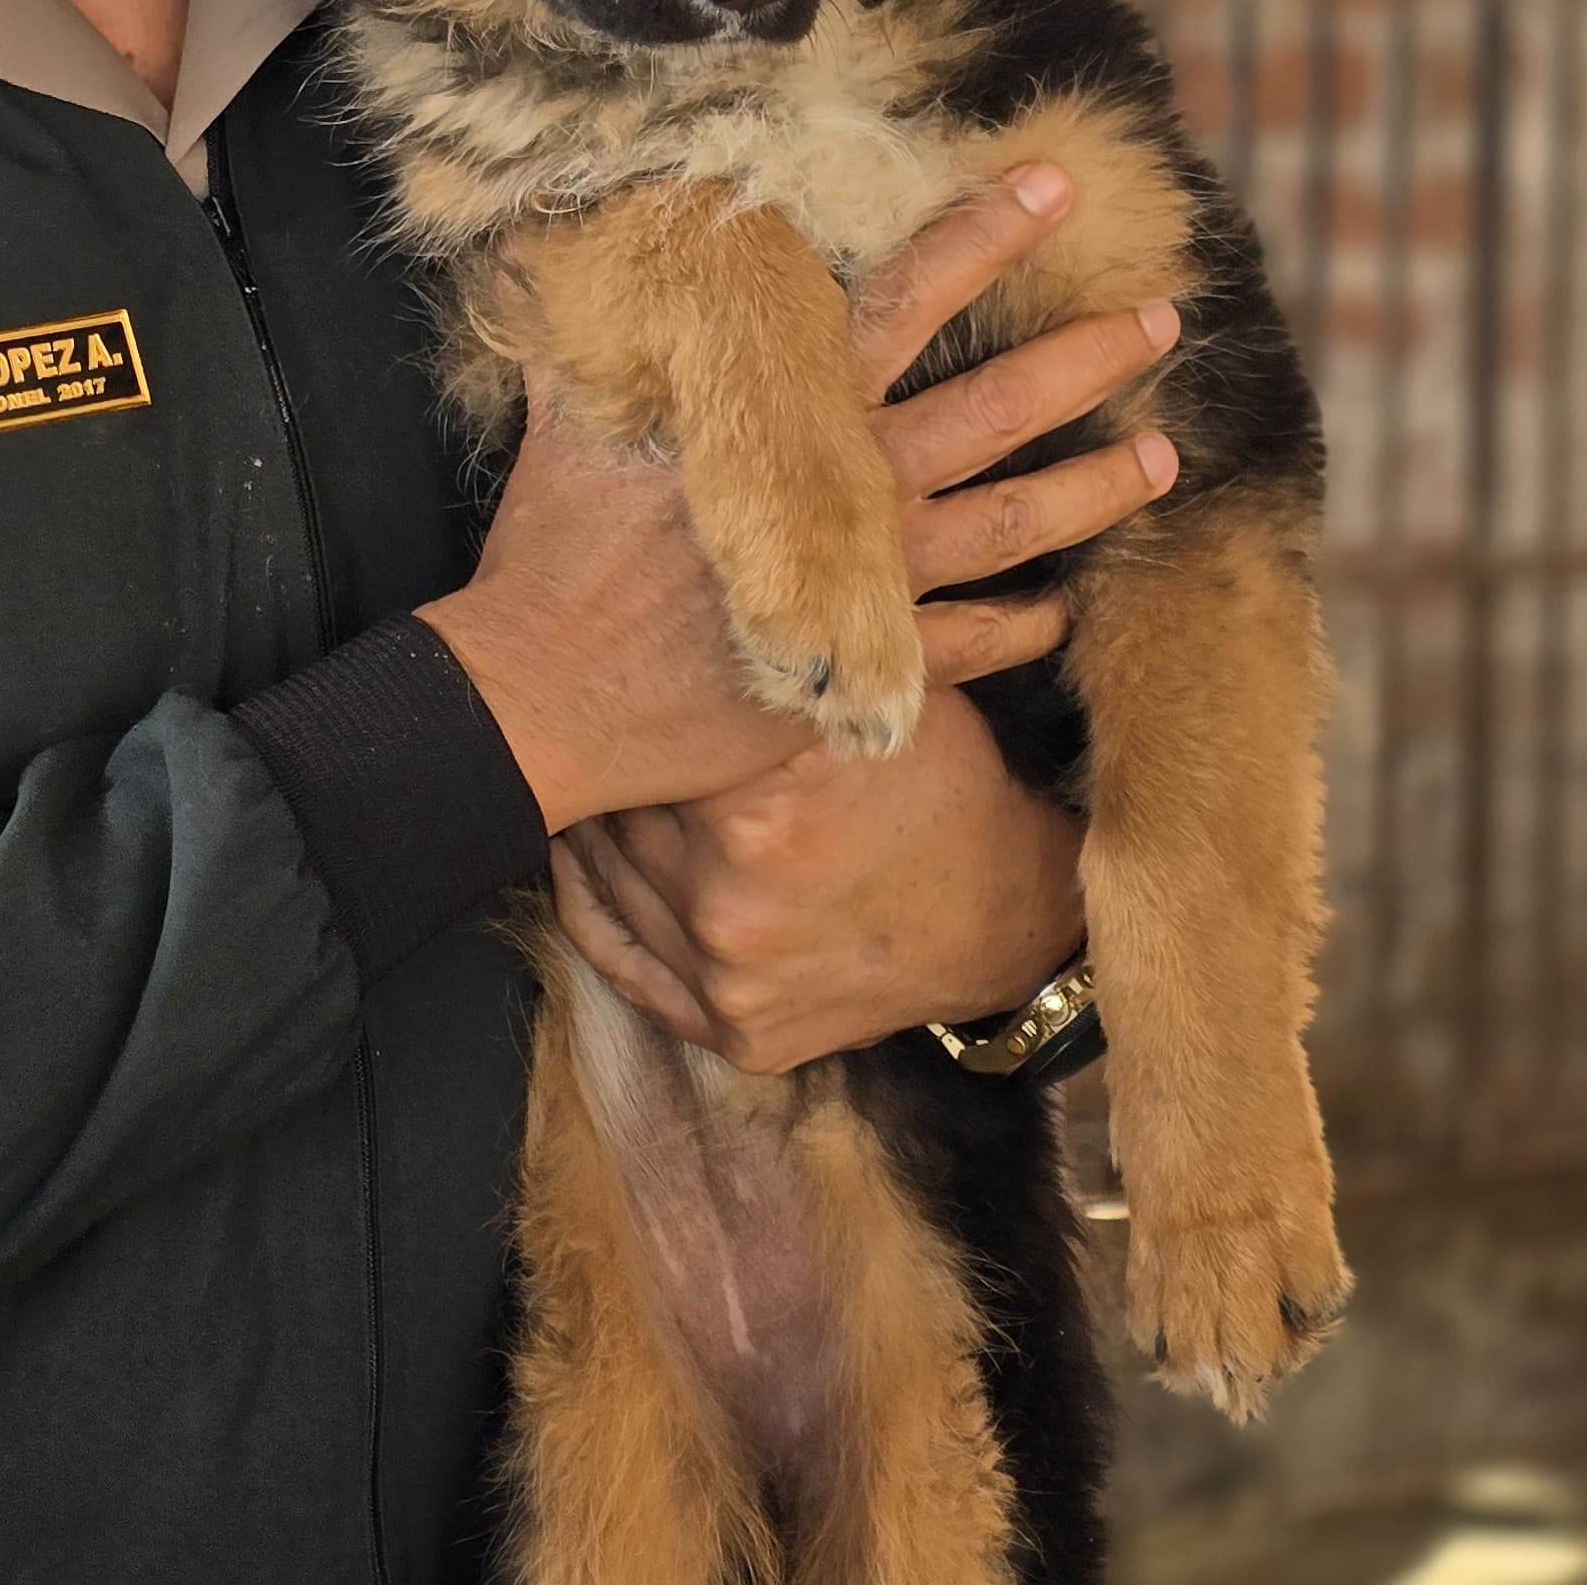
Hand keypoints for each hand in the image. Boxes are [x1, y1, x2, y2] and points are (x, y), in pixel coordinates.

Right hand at [424, 163, 1178, 830]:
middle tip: (1164, 316)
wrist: (549, 694)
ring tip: (1166, 457)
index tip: (1057, 184)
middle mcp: (849, 485)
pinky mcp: (867, 668)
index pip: (903, 296)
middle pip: (996, 404)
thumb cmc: (553, 545)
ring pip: (1015, 521)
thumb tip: (562, 223)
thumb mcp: (567, 409)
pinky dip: (1026, 624)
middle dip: (1085, 355)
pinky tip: (1066, 609)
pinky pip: (973, 641)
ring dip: (1097, 488)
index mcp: (786, 410)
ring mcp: (869, 580)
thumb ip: (585, 320)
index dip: (981, 233)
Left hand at [551, 606, 1087, 1073]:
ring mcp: (728, 974)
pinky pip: (626, 966)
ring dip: (592, 829)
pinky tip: (579, 867)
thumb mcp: (877, 695)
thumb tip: (707, 555)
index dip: (625, 700)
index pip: (640, 736)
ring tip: (581, 780)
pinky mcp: (734, 1031)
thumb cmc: (940, 786)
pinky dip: (597, 913)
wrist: (1007, 916)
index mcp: (757, 804)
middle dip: (609, 765)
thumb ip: (791, 650)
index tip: (600, 668)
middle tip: (580, 720)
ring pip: (609, 884)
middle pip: (618, 810)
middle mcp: (731, 897)